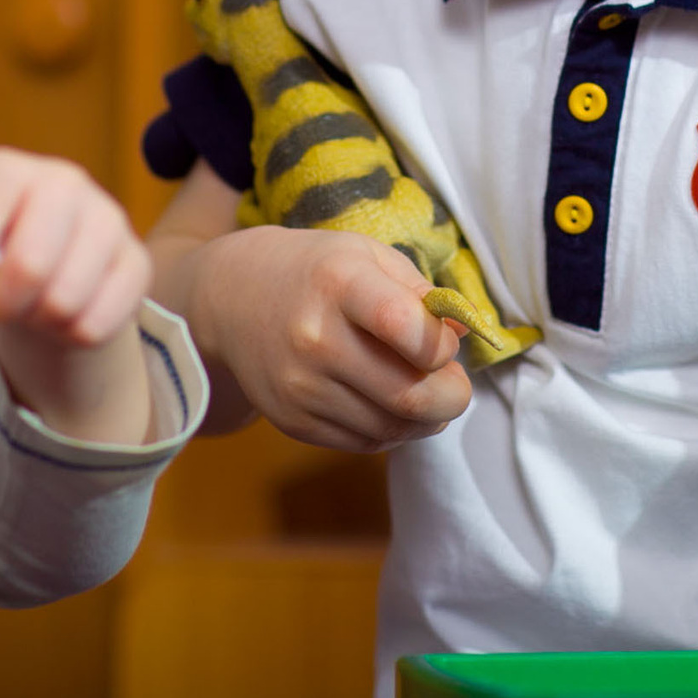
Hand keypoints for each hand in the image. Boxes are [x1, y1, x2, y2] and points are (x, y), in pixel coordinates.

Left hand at [0, 147, 154, 443]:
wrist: (51, 271)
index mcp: (5, 172)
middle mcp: (62, 182)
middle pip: (32, 261)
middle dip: (4, 302)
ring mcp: (107, 218)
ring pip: (67, 295)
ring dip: (39, 320)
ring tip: (28, 310)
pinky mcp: (136, 259)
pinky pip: (102, 318)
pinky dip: (74, 333)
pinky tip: (61, 319)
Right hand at [186, 224, 469, 452]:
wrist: (233, 299)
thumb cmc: (316, 271)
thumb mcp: (367, 256)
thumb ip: (420, 294)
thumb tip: (464, 337)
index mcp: (338, 283)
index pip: (406, 327)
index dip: (443, 346)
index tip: (445, 343)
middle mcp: (315, 339)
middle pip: (410, 395)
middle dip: (453, 398)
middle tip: (456, 386)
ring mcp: (300, 386)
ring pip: (392, 428)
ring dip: (426, 419)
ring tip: (426, 394)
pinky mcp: (292, 421)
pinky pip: (364, 442)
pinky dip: (391, 430)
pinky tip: (390, 405)